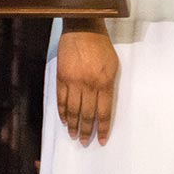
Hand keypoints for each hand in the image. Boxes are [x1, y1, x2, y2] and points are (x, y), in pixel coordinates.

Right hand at [56, 20, 118, 144]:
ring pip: (72, 110)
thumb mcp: (113, 65)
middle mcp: (89, 86)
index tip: (101, 140)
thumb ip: (109, 85)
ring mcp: (73, 83)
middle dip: (86, 131)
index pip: (104, 112)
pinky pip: (60, 100)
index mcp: (105, 83)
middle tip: (85, 142)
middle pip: (87, 114)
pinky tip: (64, 121)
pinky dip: (62, 113)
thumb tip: (105, 103)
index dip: (102, 128)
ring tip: (73, 136)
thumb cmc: (101, 46)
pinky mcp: (61, 78)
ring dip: (73, 125)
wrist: (83, 30)